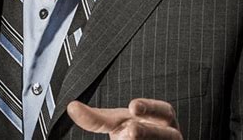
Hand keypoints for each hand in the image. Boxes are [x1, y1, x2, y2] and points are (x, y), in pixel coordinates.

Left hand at [67, 98, 182, 138]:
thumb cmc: (134, 132)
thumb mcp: (117, 122)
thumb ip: (96, 117)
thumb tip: (71, 107)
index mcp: (162, 117)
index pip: (162, 110)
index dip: (149, 108)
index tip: (133, 106)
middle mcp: (171, 134)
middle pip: (165, 134)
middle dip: (148, 132)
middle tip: (131, 131)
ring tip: (129, 138)